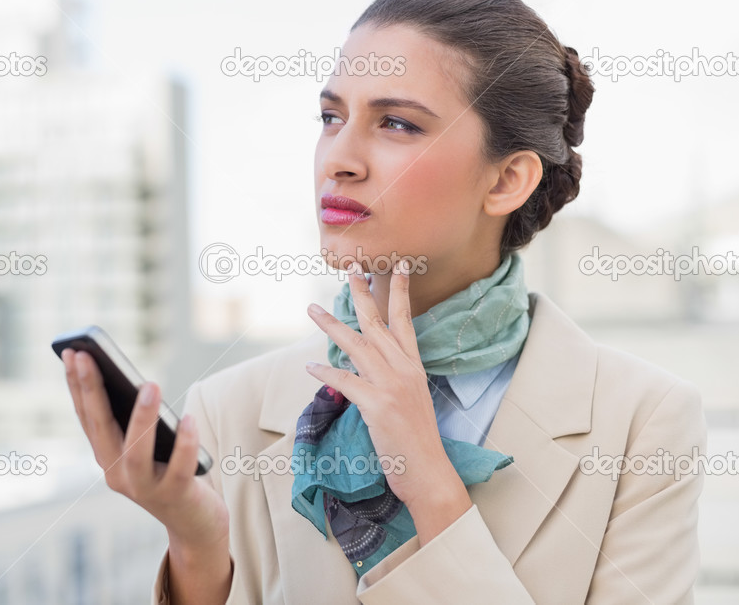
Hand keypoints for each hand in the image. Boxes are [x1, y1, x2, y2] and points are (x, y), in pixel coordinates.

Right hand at [62, 348, 229, 555]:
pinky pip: (179, 468)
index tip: (73, 352)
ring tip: (150, 384)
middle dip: (93, 390)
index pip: (87, 416)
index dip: (78, 385)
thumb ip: (135, 420)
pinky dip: (184, 444)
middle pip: (102, 429)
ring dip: (142, 418)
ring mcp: (144, 488)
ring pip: (138, 452)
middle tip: (89, 356)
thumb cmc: (169, 470)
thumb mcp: (146, 445)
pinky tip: (189, 419)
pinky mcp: (176, 495)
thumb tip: (138, 382)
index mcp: (106, 456)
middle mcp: (117, 473)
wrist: (193, 522)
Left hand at [304, 260, 468, 519]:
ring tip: (312, 309)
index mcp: (414, 367)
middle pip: (378, 323)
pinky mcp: (376, 405)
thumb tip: (368, 366)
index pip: (405, 320)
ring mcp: (390, 386)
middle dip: (361, 294)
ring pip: (357, 345)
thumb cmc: (417, 441)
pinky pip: (345, 380)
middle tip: (350, 269)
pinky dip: (326, 372)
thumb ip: (393, 378)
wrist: (428, 472)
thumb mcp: (412, 399)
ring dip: (331, 325)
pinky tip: (310, 365)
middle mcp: (403, 370)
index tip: (395, 266)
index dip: (399, 292)